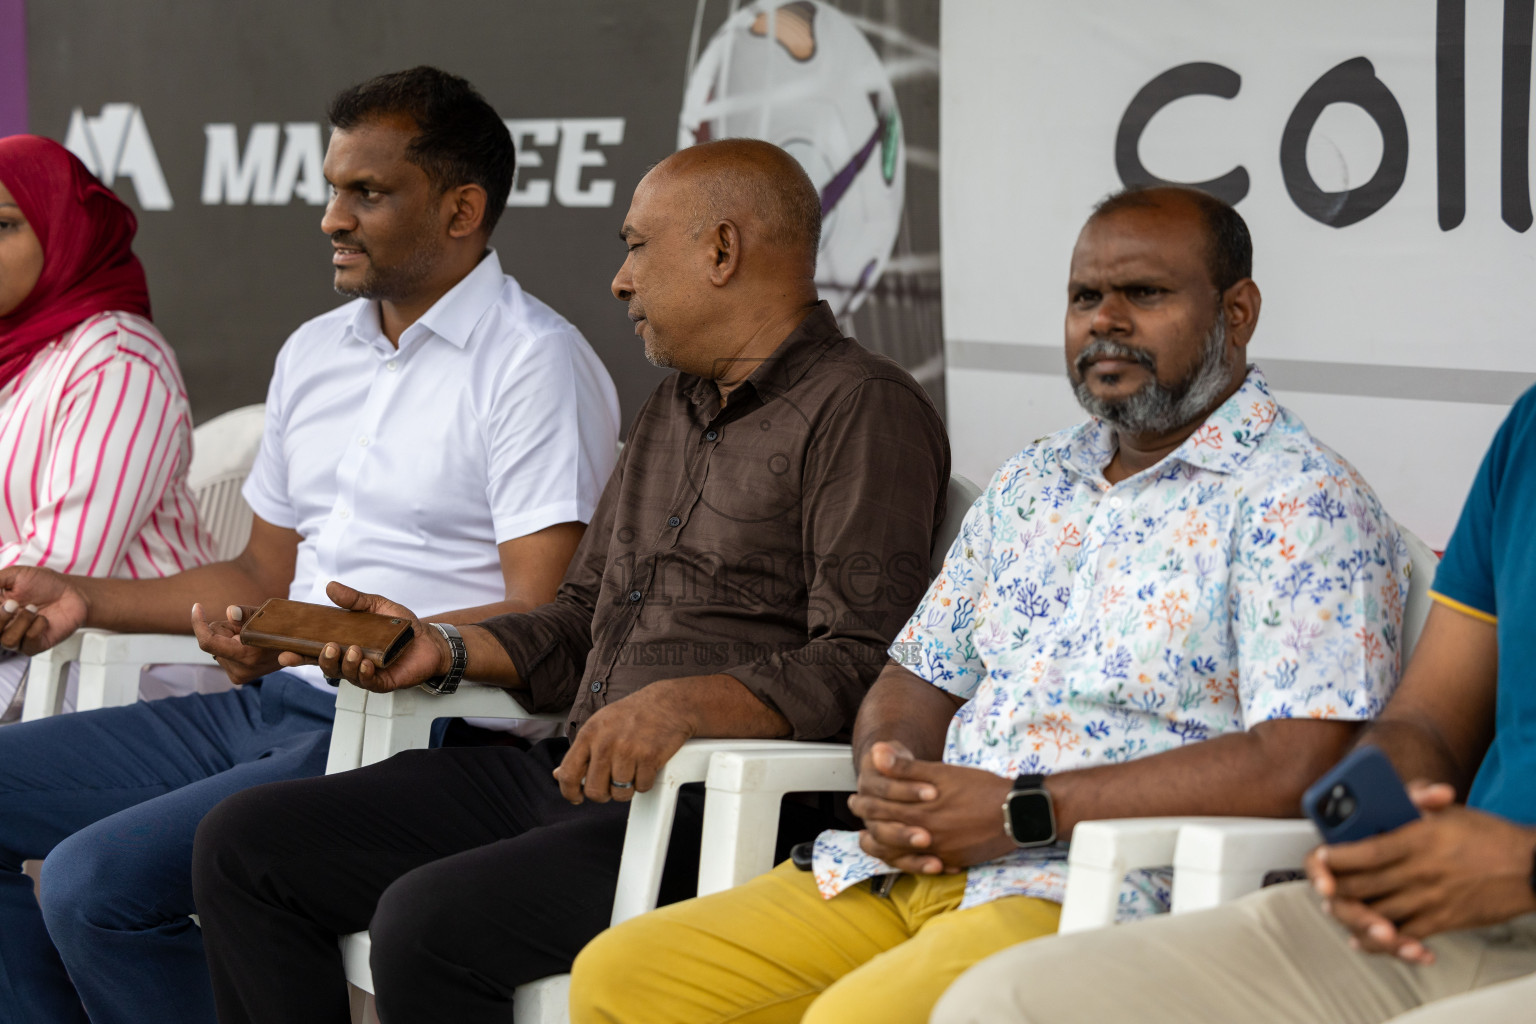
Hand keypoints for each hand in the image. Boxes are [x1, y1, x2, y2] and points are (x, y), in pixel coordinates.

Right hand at [0, 566, 86, 653]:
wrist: (72, 592)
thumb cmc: (44, 583)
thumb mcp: (16, 575)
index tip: (4, 601)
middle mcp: (4, 626)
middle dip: (0, 617)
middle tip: (12, 603)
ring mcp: (19, 637)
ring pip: (7, 641)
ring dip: (20, 622)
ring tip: (34, 608)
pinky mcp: (36, 645)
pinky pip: (28, 643)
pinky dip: (35, 629)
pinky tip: (43, 619)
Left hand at [191, 603, 285, 684]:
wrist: (299, 651)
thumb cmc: (285, 628)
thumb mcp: (269, 615)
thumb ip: (247, 614)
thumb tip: (228, 612)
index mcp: (246, 656)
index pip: (208, 642)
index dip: (198, 623)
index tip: (197, 606)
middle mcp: (239, 671)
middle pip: (214, 638)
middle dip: (226, 628)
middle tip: (250, 627)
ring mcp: (238, 676)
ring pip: (217, 646)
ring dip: (230, 637)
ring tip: (254, 637)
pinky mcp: (237, 677)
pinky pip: (222, 653)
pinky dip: (231, 645)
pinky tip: (249, 646)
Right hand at [273, 581, 447, 693]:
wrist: (430, 640)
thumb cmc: (401, 627)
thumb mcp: (377, 606)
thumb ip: (355, 600)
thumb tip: (330, 587)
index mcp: (344, 644)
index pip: (316, 651)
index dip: (299, 654)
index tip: (284, 652)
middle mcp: (351, 661)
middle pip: (327, 666)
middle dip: (321, 659)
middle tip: (327, 648)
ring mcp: (365, 673)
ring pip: (345, 675)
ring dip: (345, 664)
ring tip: (352, 650)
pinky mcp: (382, 682)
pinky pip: (368, 682)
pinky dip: (364, 673)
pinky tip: (366, 664)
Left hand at [552, 682, 695, 804]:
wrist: (668, 703)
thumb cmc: (632, 715)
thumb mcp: (599, 726)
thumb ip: (580, 752)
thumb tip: (558, 775)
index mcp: (589, 734)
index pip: (568, 774)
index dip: (570, 793)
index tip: (577, 798)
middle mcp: (606, 743)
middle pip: (595, 791)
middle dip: (604, 795)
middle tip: (611, 786)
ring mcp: (628, 750)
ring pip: (620, 794)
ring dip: (627, 789)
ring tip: (632, 772)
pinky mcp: (649, 757)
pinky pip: (642, 787)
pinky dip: (645, 782)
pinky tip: (646, 767)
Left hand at [848, 740, 1014, 874]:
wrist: (1018, 812)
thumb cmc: (981, 788)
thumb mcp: (943, 773)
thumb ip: (906, 768)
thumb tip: (876, 754)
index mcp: (920, 810)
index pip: (880, 809)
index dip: (864, 804)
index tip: (855, 800)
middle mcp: (926, 834)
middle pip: (885, 833)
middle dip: (866, 824)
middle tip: (858, 819)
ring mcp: (939, 851)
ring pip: (899, 855)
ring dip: (882, 847)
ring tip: (871, 841)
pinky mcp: (953, 861)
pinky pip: (923, 866)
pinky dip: (909, 861)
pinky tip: (905, 857)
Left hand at [1307, 782, 1535, 963]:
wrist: (1531, 868)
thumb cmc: (1491, 838)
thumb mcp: (1452, 811)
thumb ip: (1419, 798)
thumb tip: (1403, 791)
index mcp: (1417, 841)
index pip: (1364, 852)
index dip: (1335, 858)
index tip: (1322, 856)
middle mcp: (1420, 872)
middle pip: (1362, 887)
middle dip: (1335, 889)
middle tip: (1324, 885)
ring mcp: (1431, 899)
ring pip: (1378, 915)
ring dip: (1353, 915)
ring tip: (1338, 908)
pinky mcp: (1443, 921)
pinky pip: (1406, 936)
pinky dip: (1383, 940)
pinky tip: (1367, 938)